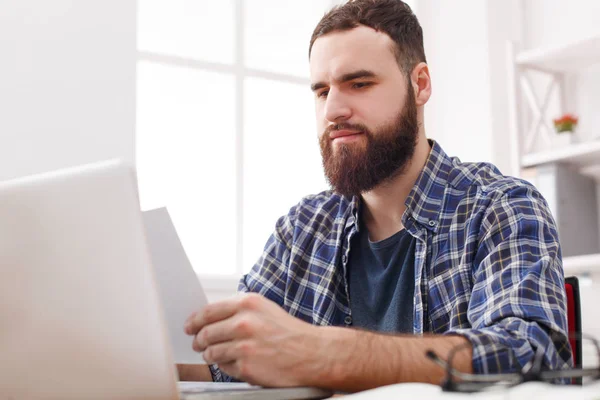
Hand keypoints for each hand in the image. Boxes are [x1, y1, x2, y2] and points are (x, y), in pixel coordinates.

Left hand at [184, 293, 329, 386]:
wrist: (312, 353)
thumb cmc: (289, 333)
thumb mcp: (265, 310)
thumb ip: (239, 311)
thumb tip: (211, 318)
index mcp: (248, 303)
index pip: (209, 311)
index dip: (195, 321)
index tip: (189, 326)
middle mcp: (244, 322)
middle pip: (205, 333)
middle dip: (199, 340)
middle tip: (199, 344)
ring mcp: (244, 345)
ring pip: (211, 352)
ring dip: (211, 355)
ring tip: (217, 355)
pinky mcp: (246, 366)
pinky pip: (224, 367)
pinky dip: (226, 367)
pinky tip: (238, 363)